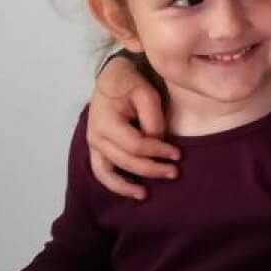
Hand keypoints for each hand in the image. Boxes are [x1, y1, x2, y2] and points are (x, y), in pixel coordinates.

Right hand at [87, 55, 177, 200]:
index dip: (157, 152)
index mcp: (106, 122)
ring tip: (146, 195)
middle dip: (151, 169)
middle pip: (125, 161)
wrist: (111, 76)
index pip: (135, 145)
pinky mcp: (96, 148)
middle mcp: (95, 137)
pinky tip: (132, 191)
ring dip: (126, 186)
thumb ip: (152, 118)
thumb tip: (158, 142)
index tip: (178, 154)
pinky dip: (114, 184)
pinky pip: (101, 172)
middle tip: (174, 172)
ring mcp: (93, 144)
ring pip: (106, 174)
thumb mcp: (146, 93)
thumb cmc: (130, 82)